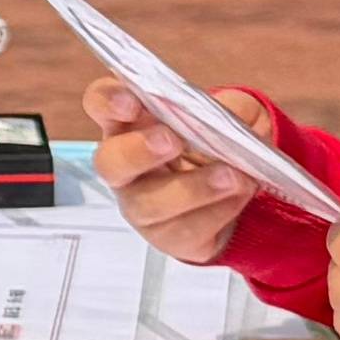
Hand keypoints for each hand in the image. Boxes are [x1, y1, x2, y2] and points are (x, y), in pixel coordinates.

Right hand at [86, 75, 277, 267]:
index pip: (101, 104)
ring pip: (149, 203)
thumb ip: (232, 107)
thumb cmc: (219, 144)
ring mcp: (141, 205)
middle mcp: (126, 166)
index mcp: (132, 123)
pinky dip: (217, 211)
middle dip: (138, 151)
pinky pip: (185, 229)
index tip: (132, 103)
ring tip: (231, 176)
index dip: (108, 102)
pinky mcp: (166, 236)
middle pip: (109, 161)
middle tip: (172, 141)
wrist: (239, 191)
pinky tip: (237, 196)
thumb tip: (230, 115)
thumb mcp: (233, 113)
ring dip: (192, 188)